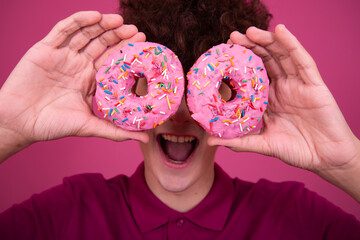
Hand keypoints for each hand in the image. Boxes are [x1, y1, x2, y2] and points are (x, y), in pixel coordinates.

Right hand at [0, 11, 148, 155]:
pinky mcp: (46, 48)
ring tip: (119, 20)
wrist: (19, 122)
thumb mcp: (89, 126)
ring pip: (86, 34)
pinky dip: (79, 21)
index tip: (142, 45)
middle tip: (135, 31)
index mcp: (91, 80)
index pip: (113, 61)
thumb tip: (145, 139)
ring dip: (103, 25)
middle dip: (119, 36)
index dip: (127, 52)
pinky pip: (64, 30)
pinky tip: (95, 16)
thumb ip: (116, 131)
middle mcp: (79, 65)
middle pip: (103, 44)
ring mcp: (64, 56)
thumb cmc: (53, 125)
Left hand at [209, 25, 359, 173]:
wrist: (325, 158)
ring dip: (267, 41)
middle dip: (250, 46)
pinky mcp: (314, 84)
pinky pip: (302, 61)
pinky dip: (292, 44)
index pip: (253, 74)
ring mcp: (298, 84)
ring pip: (282, 55)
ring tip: (250, 31)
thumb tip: (210, 141)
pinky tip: (281, 31)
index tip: (224, 53)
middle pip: (266, 60)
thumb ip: (239, 141)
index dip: (241, 62)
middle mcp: (283, 87)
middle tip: (233, 37)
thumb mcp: (263, 143)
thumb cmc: (297, 150)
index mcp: (270, 98)